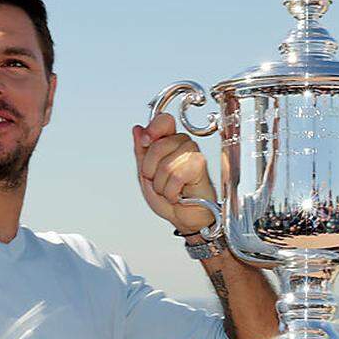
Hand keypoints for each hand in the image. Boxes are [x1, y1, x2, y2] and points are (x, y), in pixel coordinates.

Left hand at [132, 113, 218, 234]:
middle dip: (150, 171)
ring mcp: (193, 153)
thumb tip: (138, 129)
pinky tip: (178, 194)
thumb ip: (141, 151)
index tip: (145, 142)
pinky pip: (176, 176)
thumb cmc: (169, 196)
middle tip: (159, 181)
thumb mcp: (146, 174)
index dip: (153, 129)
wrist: (184, 217)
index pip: (164, 120)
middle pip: (157, 146)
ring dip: (162, 185)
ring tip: (170, 189)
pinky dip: (172, 192)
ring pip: (166, 165)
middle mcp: (183, 143)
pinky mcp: (200, 166)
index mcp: (169, 141)